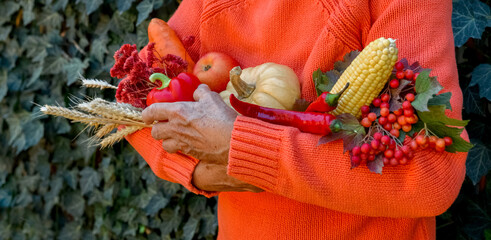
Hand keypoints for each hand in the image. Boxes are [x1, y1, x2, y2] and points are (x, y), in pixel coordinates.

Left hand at [142, 84, 262, 191]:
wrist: (233, 141)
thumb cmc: (221, 118)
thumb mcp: (212, 98)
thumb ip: (201, 92)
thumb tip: (198, 90)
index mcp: (177, 112)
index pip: (152, 112)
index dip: (146, 113)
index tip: (148, 114)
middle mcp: (175, 128)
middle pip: (155, 132)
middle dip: (157, 128)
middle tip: (165, 124)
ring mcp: (182, 143)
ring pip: (164, 144)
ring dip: (167, 140)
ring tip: (175, 135)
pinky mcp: (190, 153)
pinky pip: (179, 151)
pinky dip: (180, 147)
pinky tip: (189, 142)